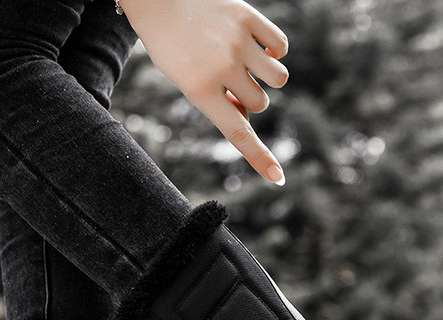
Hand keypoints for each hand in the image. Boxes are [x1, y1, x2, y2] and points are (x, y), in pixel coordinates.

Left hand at [118, 0, 288, 183]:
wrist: (160, 0)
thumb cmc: (175, 49)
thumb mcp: (190, 83)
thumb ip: (220, 103)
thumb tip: (250, 113)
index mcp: (200, 91)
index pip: (238, 134)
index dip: (259, 158)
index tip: (279, 178)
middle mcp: (222, 68)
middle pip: (260, 104)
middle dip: (249, 98)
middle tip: (228, 81)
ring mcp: (237, 42)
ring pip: (277, 78)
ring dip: (266, 77)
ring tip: (243, 62)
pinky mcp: (248, 17)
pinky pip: (281, 46)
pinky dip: (275, 50)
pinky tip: (255, 44)